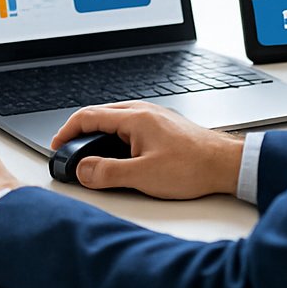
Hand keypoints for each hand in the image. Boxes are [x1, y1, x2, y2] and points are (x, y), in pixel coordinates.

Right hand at [50, 101, 243, 198]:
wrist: (229, 165)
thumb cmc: (194, 167)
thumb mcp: (144, 175)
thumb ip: (108, 173)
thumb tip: (82, 170)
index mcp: (134, 118)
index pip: (87, 116)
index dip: (67, 131)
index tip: (57, 145)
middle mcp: (143, 111)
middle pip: (99, 114)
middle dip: (80, 132)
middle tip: (70, 150)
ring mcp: (155, 117)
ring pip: (115, 119)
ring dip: (99, 133)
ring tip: (92, 153)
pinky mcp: (164, 126)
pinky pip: (130, 125)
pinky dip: (116, 136)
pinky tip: (121, 152)